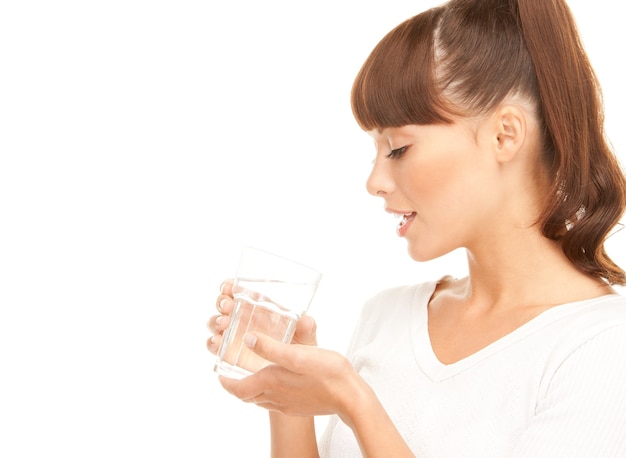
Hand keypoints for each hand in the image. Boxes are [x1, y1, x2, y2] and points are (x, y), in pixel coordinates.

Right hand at [206, 280, 318, 354]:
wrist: (293, 375)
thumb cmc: (299, 349)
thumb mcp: (305, 337)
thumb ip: (306, 328)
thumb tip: (306, 320)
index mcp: (258, 306)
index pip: (238, 290)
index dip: (229, 286)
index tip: (228, 287)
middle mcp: (243, 318)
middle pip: (223, 304)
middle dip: (222, 302)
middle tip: (228, 307)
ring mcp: (234, 334)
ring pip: (215, 322)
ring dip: (215, 320)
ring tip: (224, 324)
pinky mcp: (229, 352)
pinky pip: (214, 344)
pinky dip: (212, 342)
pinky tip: (218, 342)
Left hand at [218, 332, 362, 419]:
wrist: (350, 397)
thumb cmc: (326, 372)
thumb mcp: (297, 355)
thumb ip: (271, 348)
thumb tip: (248, 339)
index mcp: (271, 382)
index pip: (239, 389)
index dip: (226, 383)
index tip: (219, 375)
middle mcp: (275, 397)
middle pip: (247, 396)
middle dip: (237, 386)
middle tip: (232, 375)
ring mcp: (287, 404)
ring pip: (261, 400)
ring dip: (251, 390)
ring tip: (251, 377)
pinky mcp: (298, 407)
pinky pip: (275, 403)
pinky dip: (267, 394)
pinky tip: (277, 384)